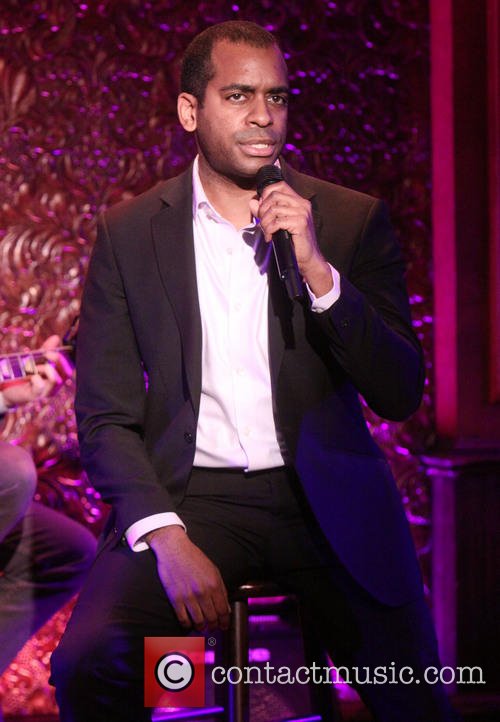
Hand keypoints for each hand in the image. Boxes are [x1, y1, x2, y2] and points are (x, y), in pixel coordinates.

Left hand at [1, 335, 72, 408]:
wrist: (8, 388)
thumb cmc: (24, 374)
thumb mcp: (36, 359)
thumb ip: (47, 349)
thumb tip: (56, 337)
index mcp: (59, 377)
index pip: (70, 368)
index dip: (65, 358)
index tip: (53, 350)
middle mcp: (56, 386)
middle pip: (67, 373)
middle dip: (57, 359)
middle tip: (46, 353)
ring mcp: (47, 392)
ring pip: (55, 379)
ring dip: (45, 368)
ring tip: (34, 367)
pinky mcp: (36, 396)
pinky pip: (40, 385)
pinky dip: (35, 377)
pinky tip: (29, 377)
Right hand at [146, 525, 230, 631]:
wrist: (174, 549)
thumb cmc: (194, 558)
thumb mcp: (213, 570)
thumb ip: (221, 589)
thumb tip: (226, 608)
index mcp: (214, 584)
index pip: (223, 610)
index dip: (225, 621)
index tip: (224, 626)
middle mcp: (203, 592)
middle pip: (212, 618)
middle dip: (214, 626)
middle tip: (213, 628)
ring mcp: (188, 596)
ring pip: (198, 621)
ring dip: (201, 627)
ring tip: (202, 627)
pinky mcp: (175, 598)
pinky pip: (183, 619)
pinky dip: (187, 625)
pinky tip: (189, 624)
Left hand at [249, 181, 332, 295]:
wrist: (308, 259)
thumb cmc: (293, 242)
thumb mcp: (278, 224)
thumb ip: (265, 212)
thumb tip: (252, 202)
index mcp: (299, 201)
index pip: (280, 185)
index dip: (266, 194)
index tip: (263, 209)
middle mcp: (302, 204)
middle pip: (274, 196)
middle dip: (263, 210)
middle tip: (262, 224)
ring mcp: (302, 213)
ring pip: (274, 209)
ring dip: (265, 222)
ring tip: (267, 232)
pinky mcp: (300, 223)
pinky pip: (277, 222)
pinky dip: (269, 230)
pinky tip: (270, 238)